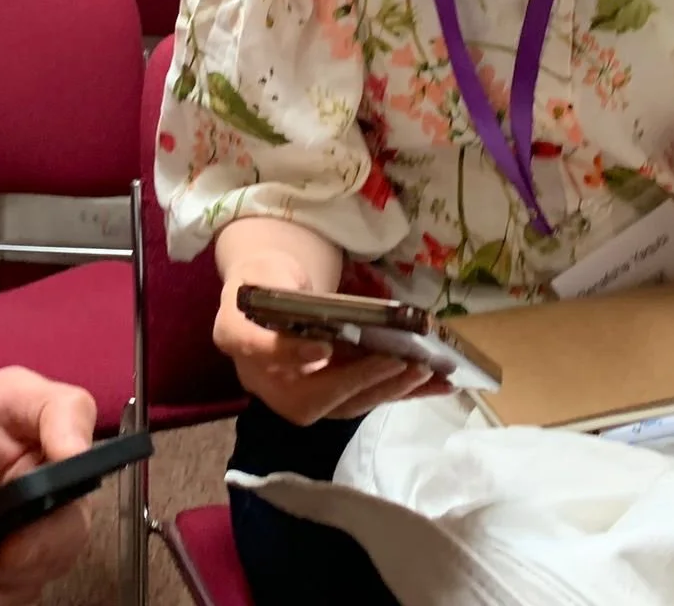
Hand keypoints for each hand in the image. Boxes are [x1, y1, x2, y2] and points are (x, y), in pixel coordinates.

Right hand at [213, 252, 436, 426]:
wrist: (265, 295)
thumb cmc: (265, 277)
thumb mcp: (266, 269)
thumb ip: (283, 287)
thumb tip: (322, 311)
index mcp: (236, 337)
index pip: (259, 351)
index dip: (289, 354)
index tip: (323, 349)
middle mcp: (263, 378)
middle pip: (310, 395)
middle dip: (360, 380)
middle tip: (403, 362)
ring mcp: (294, 395)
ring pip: (342, 404)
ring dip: (387, 389)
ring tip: (428, 372)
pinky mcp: (326, 398)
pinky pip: (362, 400)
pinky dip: (399, 393)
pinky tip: (436, 385)